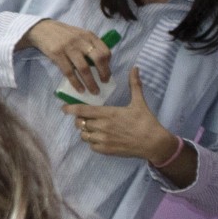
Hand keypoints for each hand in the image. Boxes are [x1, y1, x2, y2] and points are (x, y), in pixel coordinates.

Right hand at [22, 19, 110, 96]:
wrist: (42, 30)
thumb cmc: (64, 35)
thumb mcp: (80, 35)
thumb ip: (89, 45)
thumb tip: (100, 64)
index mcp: (89, 36)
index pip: (105, 51)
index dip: (108, 64)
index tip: (107, 73)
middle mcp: (81, 41)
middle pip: (98, 59)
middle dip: (104, 73)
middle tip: (105, 83)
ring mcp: (69, 48)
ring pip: (84, 68)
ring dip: (91, 82)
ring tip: (94, 91)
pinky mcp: (57, 55)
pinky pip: (69, 72)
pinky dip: (76, 83)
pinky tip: (80, 89)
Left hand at [61, 68, 178, 162]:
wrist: (153, 143)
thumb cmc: (146, 121)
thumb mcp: (139, 102)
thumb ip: (134, 85)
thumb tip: (135, 68)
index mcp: (108, 113)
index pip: (82, 110)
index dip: (70, 109)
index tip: (64, 108)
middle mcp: (102, 126)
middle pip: (80, 123)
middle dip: (80, 120)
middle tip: (85, 118)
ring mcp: (103, 140)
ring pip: (84, 135)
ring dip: (86, 131)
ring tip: (93, 128)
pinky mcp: (105, 150)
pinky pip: (91, 146)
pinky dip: (92, 141)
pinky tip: (100, 138)